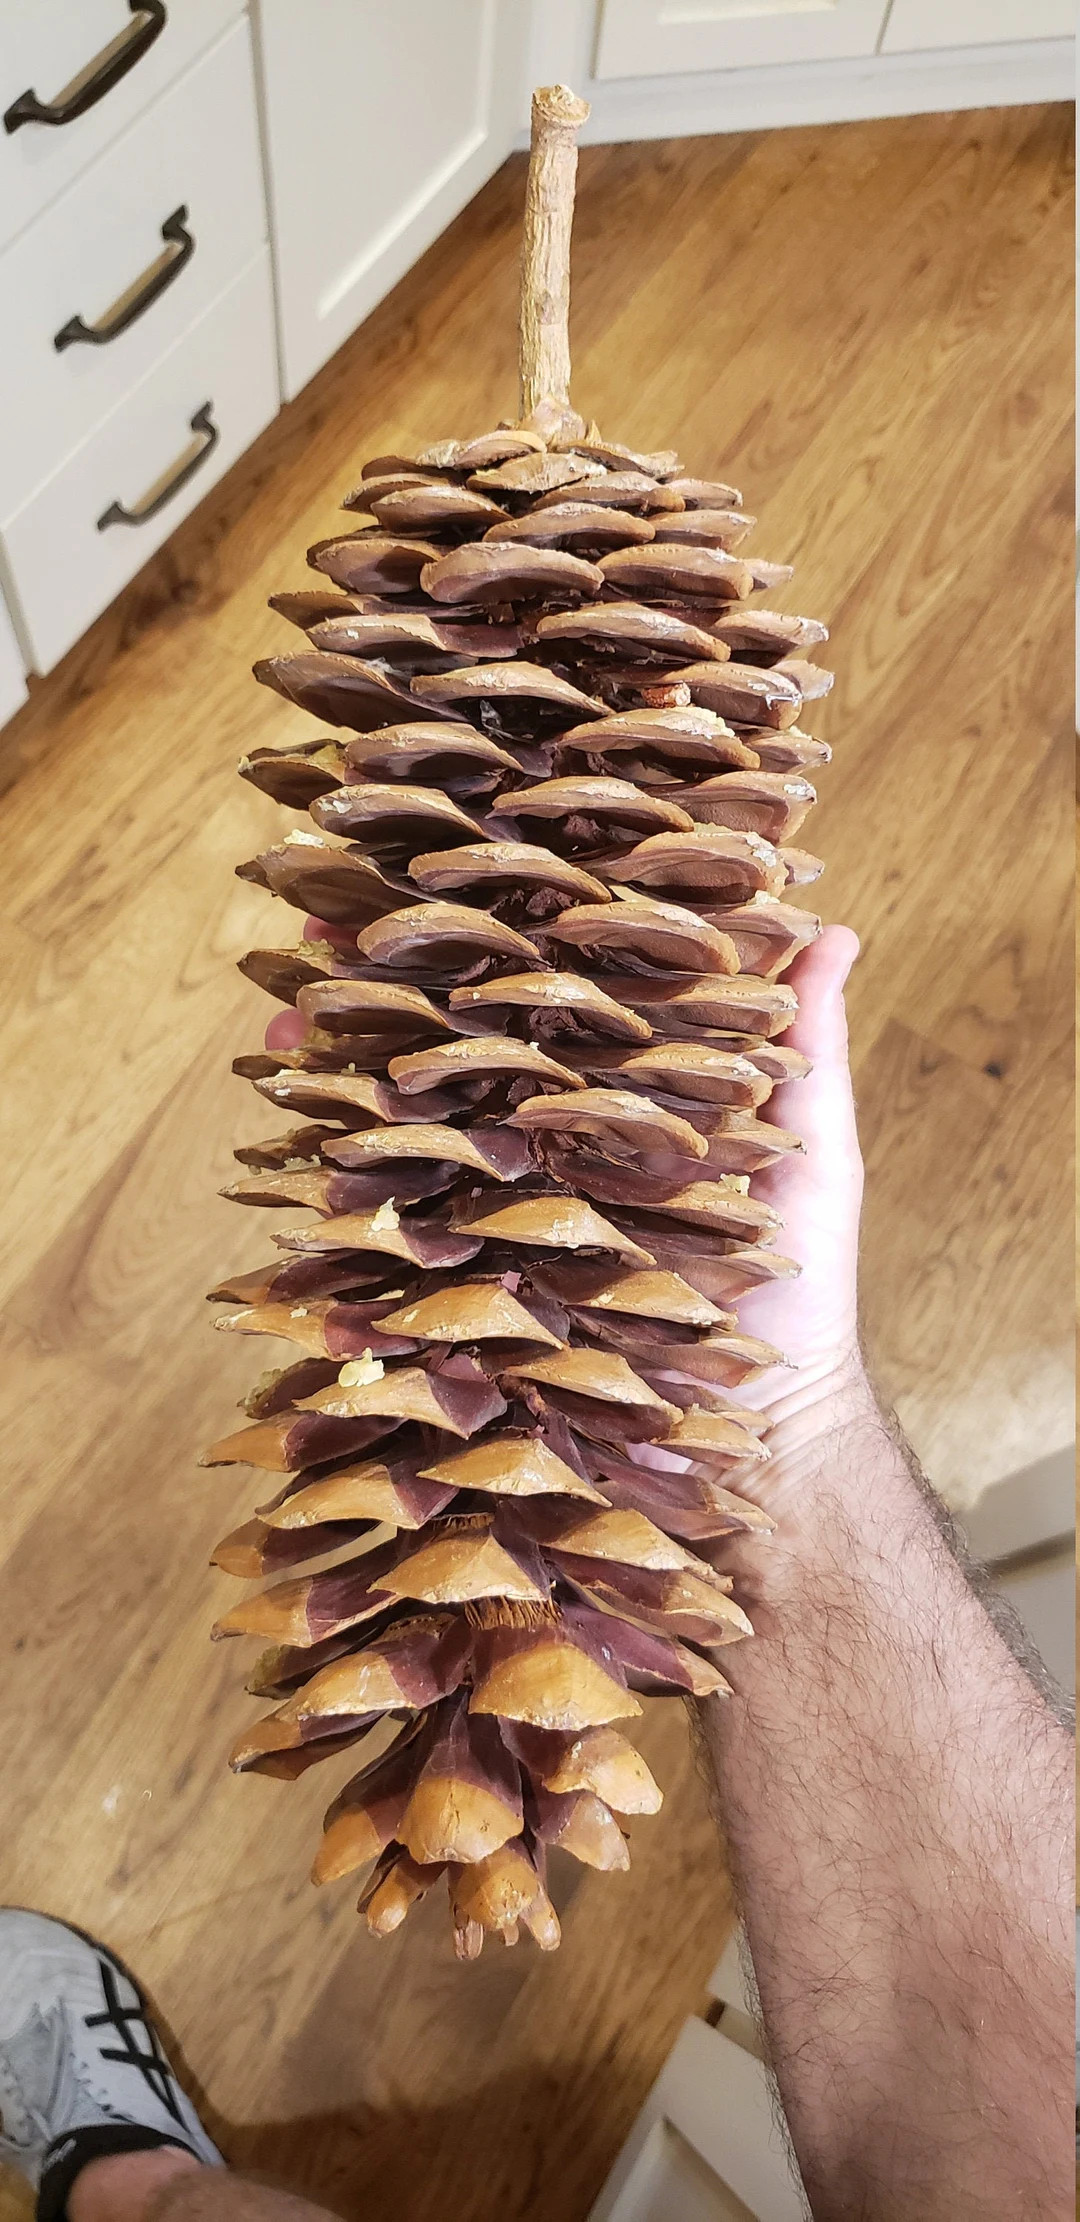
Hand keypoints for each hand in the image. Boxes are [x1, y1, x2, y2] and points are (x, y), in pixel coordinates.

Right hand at [258, 915, 869, 1503]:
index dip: (481, 935)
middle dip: (370, 989)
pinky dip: (339, 1247)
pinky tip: (306, 1200)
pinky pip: (386, 1270)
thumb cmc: (794, 1293)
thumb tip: (835, 927)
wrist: (765, 1444)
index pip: (529, 998)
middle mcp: (534, 1154)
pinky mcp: (468, 1309)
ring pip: (391, 1145)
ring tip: (285, 1036)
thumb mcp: (811, 1157)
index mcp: (605, 1103)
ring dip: (326, 1089)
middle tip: (317, 922)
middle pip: (437, 1055)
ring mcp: (491, 1229)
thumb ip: (803, 1049)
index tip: (440, 866)